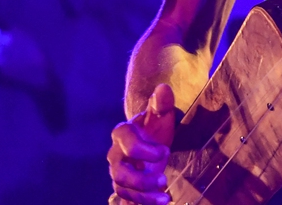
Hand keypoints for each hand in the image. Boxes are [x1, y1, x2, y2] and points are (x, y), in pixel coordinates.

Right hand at [108, 83, 176, 204]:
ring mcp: (118, 173)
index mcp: (123, 134)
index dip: (143, 149)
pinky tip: (159, 204)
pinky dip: (140, 204)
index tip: (165, 151)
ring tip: (164, 198)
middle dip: (140, 180)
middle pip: (120, 172)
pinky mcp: (125, 188)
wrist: (148, 143)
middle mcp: (116, 155)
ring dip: (142, 197)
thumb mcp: (161, 116)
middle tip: (163, 180)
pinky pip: (126, 200)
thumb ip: (161, 104)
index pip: (126, 142)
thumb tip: (163, 88)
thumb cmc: (154, 128)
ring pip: (123, 189)